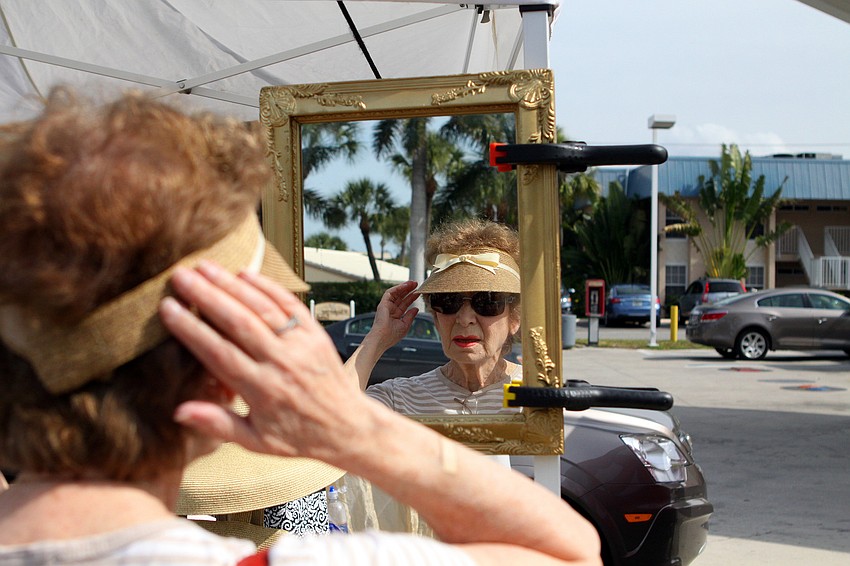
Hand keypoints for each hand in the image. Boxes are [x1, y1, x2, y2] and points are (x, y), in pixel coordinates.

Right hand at [159, 261, 371, 463]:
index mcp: (262, 390)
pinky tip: (245, 273)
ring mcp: (300, 345)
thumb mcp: (256, 442)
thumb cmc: (297, 435)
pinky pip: (290, 305)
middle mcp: (281, 363)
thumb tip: (178, 411)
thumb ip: (218, 423)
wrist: (347, 426)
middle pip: (239, 323)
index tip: (169, 309)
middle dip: (207, 297)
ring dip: (232, 285)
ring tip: (205, 267)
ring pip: (262, 308)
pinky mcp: (315, 333)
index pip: (219, 354)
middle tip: (180, 276)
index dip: (192, 330)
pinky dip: (268, 287)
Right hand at [369, 281, 419, 350]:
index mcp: (396, 316)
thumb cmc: (392, 335)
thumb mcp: (405, 325)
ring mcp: (386, 306)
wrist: (382, 338)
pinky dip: (397, 288)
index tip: (418, 292)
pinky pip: (390, 293)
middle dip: (409, 290)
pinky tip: (405, 285)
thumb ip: (410, 316)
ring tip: (413, 283)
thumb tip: (416, 308)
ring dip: (404, 287)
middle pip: (401, 297)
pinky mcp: (382, 304)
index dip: (412, 298)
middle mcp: (391, 310)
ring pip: (396, 293)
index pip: (405, 304)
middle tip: (417, 284)